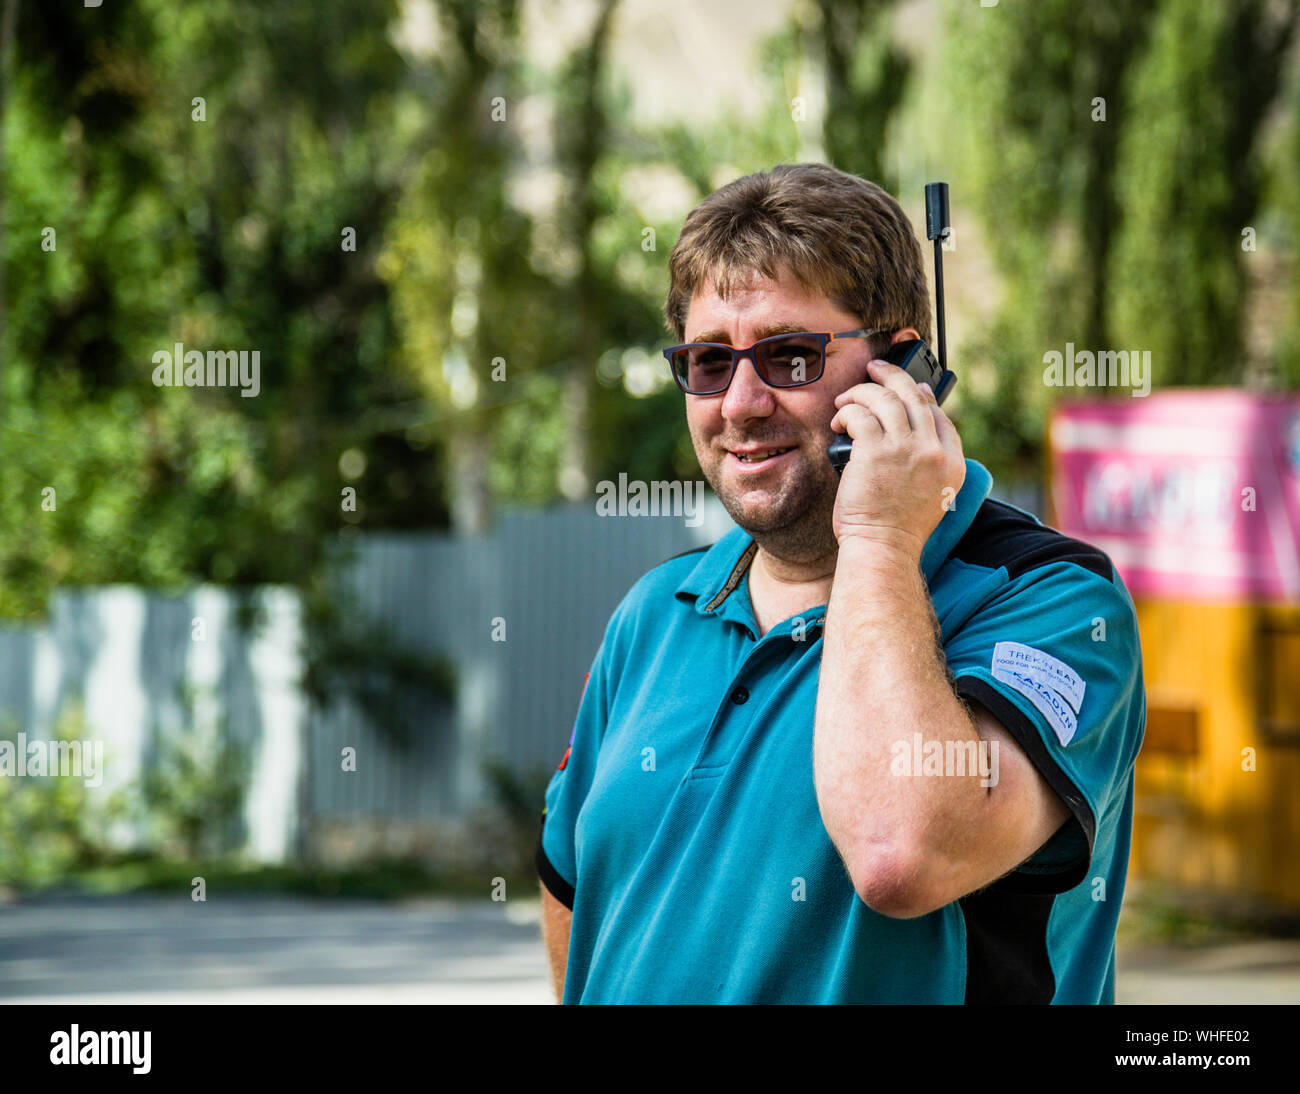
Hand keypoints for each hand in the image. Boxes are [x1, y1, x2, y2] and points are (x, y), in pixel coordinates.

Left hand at [828, 358, 965, 561]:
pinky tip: (839, 421)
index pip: (939, 416)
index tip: (909, 389)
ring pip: (885, 398)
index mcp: (952, 463)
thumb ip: (928, 461)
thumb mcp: (930, 493)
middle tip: (875, 369)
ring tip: (846, 399)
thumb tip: (917, 422)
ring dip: (862, 392)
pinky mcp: (875, 450)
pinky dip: (847, 411)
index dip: (922, 396)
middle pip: (915, 396)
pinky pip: (860, 414)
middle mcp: (934, 451)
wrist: (883, 547)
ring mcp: (906, 448)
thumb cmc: (898, 527)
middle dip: (892, 376)